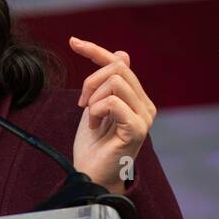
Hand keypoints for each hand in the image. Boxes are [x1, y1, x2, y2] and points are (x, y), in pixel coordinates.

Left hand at [69, 37, 156, 192]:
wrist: (91, 176)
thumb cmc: (93, 147)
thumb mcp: (95, 108)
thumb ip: (105, 85)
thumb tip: (122, 54)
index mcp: (136, 98)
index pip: (120, 62)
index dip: (95, 50)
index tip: (73, 42)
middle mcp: (145, 104)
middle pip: (118, 67)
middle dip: (91, 81)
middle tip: (82, 104)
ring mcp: (144, 116)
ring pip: (115, 81)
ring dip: (94, 98)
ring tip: (91, 119)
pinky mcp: (138, 128)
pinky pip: (113, 102)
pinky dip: (97, 110)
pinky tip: (94, 126)